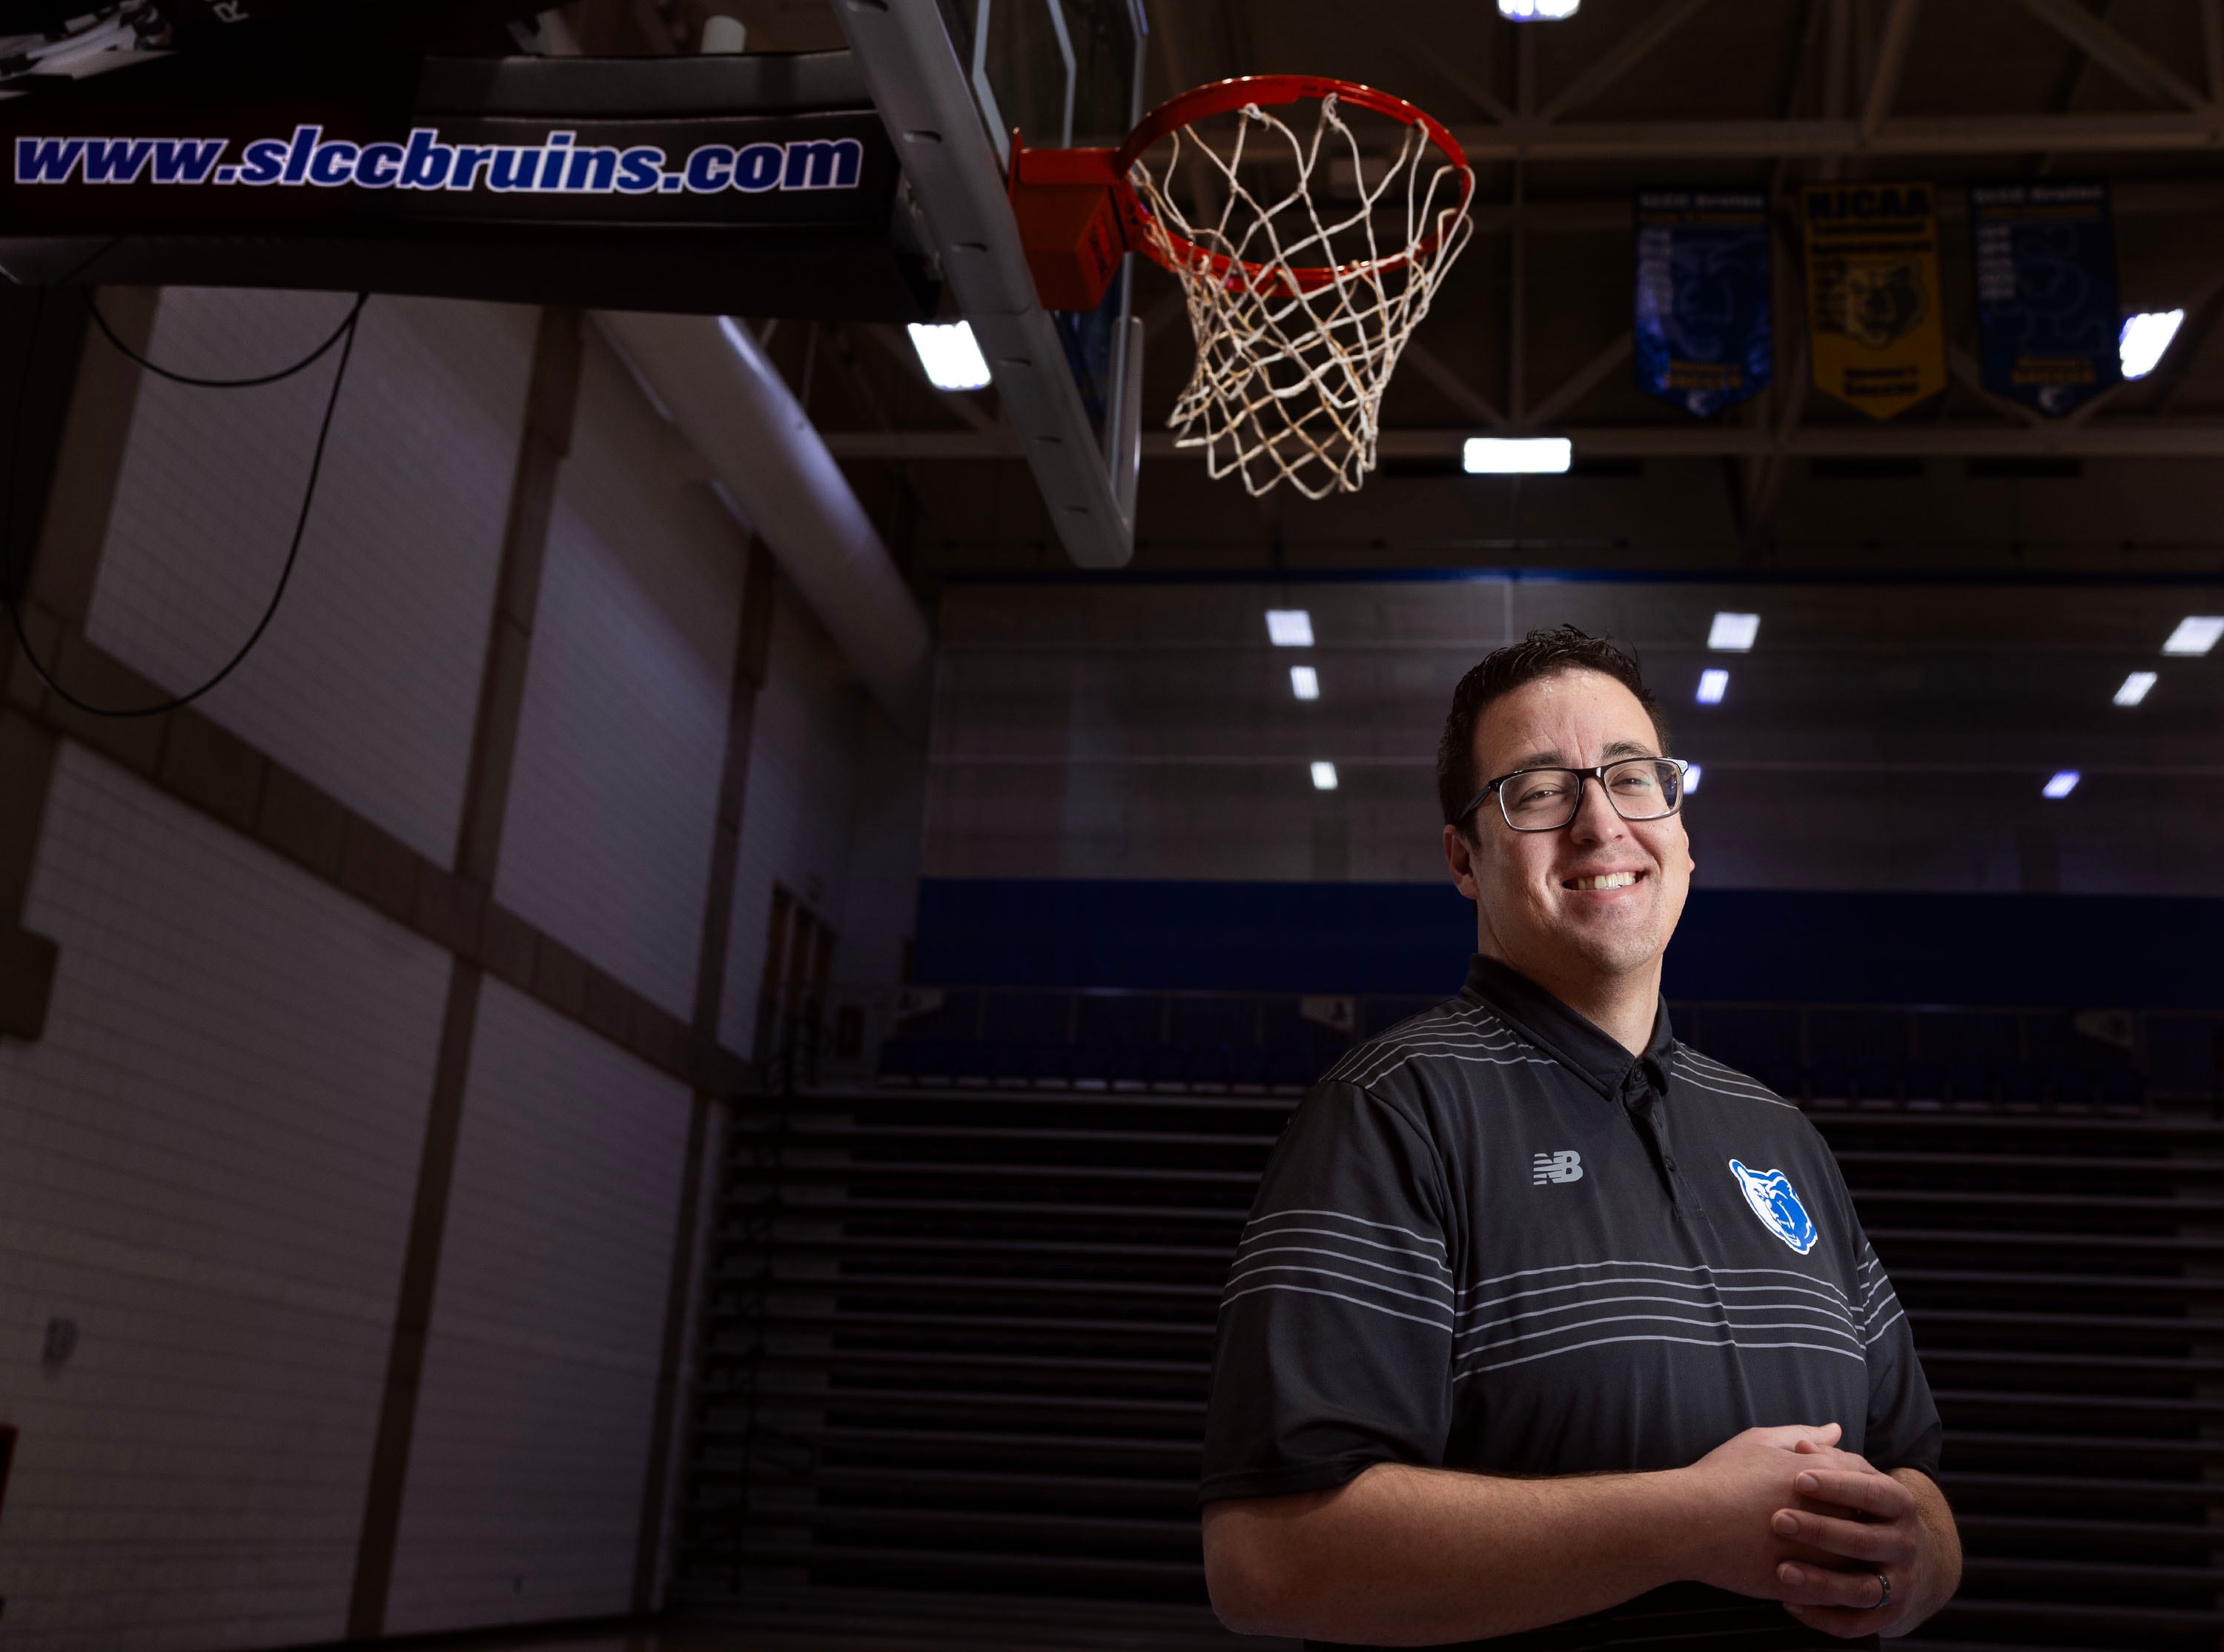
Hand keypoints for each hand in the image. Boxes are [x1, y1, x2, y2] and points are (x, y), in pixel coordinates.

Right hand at [1672, 1423, 1874, 1599]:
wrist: (1689, 1521)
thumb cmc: (1720, 1476)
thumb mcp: (1759, 1442)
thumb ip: (1802, 1435)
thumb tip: (1836, 1430)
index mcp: (1826, 1478)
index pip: (1865, 1481)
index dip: (1852, 1486)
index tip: (1833, 1491)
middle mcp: (1833, 1516)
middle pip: (1866, 1521)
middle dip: (1854, 1522)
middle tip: (1829, 1521)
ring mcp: (1823, 1555)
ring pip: (1856, 1561)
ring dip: (1846, 1556)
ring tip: (1821, 1552)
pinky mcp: (1808, 1587)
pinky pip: (1835, 1592)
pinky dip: (1828, 1585)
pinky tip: (1809, 1576)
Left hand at [1771, 1460, 1935, 1637]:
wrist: (1906, 1556)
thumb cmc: (1864, 1506)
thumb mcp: (1854, 1477)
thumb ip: (1830, 1459)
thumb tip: (1803, 1444)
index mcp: (1900, 1504)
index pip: (1873, 1491)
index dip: (1837, 1485)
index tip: (1798, 1478)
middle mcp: (1905, 1545)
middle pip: (1864, 1541)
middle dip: (1820, 1531)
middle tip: (1778, 1520)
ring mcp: (1899, 1584)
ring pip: (1862, 1589)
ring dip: (1821, 1582)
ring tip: (1781, 1570)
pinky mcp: (1888, 1616)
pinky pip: (1856, 1624)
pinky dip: (1824, 1618)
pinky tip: (1789, 1603)